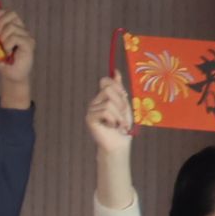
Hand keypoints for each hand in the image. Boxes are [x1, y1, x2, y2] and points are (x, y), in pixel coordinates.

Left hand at [0, 7, 35, 110]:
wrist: (11, 75)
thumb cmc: (2, 60)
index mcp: (14, 27)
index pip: (8, 12)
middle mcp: (22, 29)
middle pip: (12, 14)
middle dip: (0, 22)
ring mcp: (27, 35)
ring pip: (11, 27)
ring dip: (3, 39)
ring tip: (3, 50)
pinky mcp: (29, 43)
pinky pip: (15, 37)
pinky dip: (8, 45)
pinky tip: (7, 53)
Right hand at [87, 70, 138, 206]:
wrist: (119, 143)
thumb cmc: (123, 126)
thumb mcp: (124, 105)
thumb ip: (119, 89)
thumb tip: (116, 71)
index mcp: (103, 97)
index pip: (105, 81)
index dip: (116, 86)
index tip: (124, 96)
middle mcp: (95, 102)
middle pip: (108, 90)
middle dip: (120, 102)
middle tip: (123, 115)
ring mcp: (91, 110)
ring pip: (109, 103)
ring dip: (119, 115)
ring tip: (119, 124)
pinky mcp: (90, 118)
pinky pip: (105, 111)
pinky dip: (114, 120)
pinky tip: (112, 126)